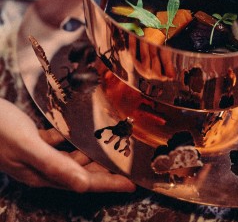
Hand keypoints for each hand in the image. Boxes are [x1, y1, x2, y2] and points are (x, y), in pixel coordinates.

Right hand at [0, 98, 134, 192]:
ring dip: (92, 153)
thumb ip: (53, 164)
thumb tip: (82, 184)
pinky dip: (73, 139)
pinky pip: (60, 143)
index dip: (108, 183)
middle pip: (81, 172)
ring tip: (112, 146)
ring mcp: (38, 154)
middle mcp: (42, 167)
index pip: (83, 182)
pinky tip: (82, 131)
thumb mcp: (27, 145)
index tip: (131, 183)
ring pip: (72, 157)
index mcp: (42, 173)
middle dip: (105, 170)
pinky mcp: (35, 141)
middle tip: (128, 163)